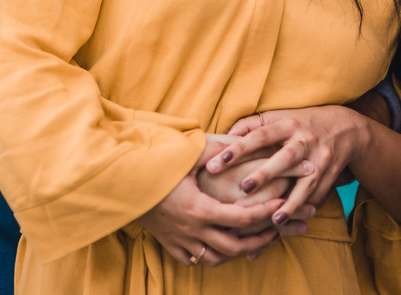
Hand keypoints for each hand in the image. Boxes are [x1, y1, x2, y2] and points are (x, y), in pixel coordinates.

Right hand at [136, 135, 303, 266]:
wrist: (120, 185)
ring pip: (216, 259)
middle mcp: (193, 230)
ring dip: (234, 252)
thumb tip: (241, 140)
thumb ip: (215, 151)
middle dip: (259, 240)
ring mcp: (180, 240)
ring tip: (249, 240)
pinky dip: (206, 256)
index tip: (280, 204)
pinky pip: (192, 260)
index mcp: (201, 209)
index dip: (265, 213)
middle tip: (274, 229)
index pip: (243, 218)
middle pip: (235, 247)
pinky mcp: (168, 244)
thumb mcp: (186, 156)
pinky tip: (214, 245)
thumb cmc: (155, 167)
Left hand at [208, 107, 369, 227]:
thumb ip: (250, 125)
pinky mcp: (328, 178)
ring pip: (305, 183)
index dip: (239, 148)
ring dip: (290, 203)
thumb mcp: (279, 117)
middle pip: (285, 158)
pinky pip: (315, 198)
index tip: (217, 162)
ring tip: (272, 220)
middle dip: (266, 174)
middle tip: (244, 188)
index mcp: (288, 125)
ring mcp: (320, 161)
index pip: (260, 135)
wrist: (346, 128)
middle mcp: (305, 141)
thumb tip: (221, 136)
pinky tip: (286, 227)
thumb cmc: (300, 123)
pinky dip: (300, 213)